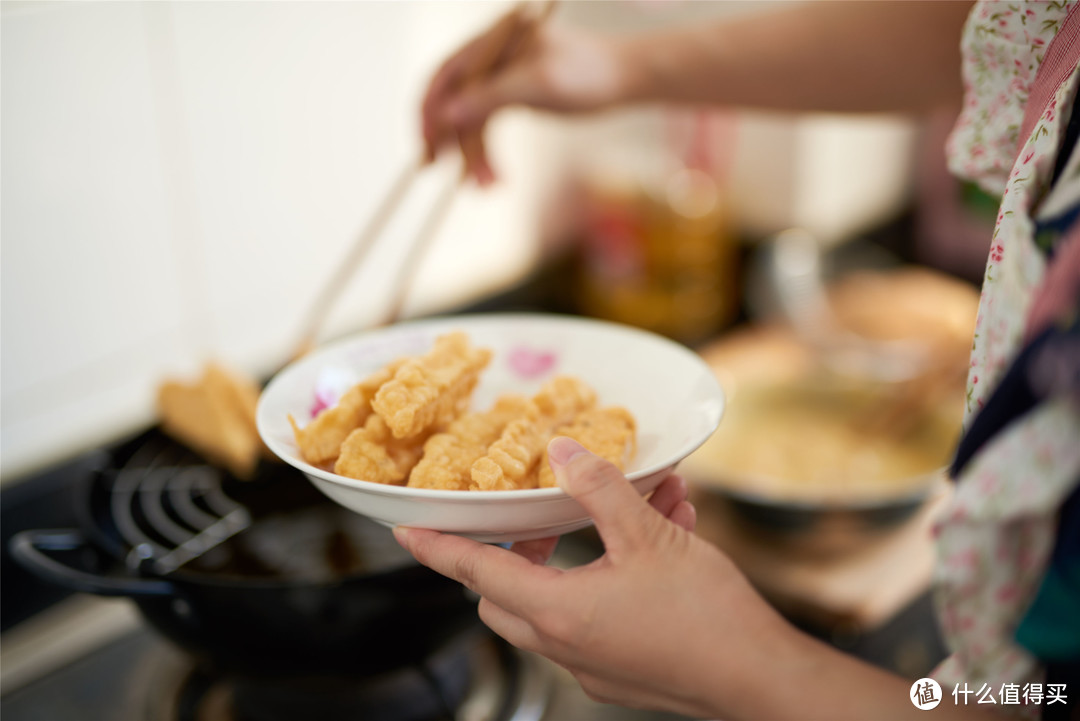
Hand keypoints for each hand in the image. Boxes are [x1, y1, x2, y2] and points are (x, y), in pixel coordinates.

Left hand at [394, 437, 787, 717]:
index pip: (477, 573)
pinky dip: (613, 577)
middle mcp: (566, 646)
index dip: (439, 548)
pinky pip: (599, 616)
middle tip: (531, 518)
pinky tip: (662, 542)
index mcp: (559, 613)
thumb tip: (564, 455)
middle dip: (511, 553)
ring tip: (633, 510)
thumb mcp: (648, 537)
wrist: (760, 680)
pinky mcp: (623, 672)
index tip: (406, 531)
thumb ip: (599, 490)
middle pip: (507, 597)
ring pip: (558, 603)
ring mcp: (593, 665)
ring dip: (581, 554)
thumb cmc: (705, 616)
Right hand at [421, 9, 628, 184]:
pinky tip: (495, 178)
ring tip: (487, 187)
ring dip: (475, 157)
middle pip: (453, 102)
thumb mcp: (537, 85)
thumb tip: (445, 115)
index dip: (430, 112)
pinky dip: (489, 154)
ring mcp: (500, 77)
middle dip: (452, 143)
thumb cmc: (589, 73)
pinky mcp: (512, 96)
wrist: (626, 79)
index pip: (444, 75)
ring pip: (472, 122)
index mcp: (492, 41)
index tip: (426, 148)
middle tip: (448, 177)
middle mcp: (490, 56)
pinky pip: (488, 127)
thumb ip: (489, 97)